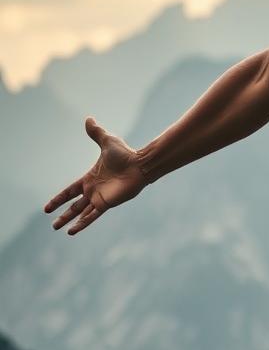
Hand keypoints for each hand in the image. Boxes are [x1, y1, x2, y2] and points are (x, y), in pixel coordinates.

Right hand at [43, 116, 148, 234]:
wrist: (140, 164)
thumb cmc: (126, 154)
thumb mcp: (107, 142)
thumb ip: (97, 133)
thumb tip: (88, 119)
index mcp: (90, 179)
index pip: (70, 191)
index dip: (59, 199)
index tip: (47, 207)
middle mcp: (93, 190)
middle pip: (74, 206)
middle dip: (63, 214)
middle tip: (52, 225)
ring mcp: (100, 198)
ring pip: (81, 213)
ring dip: (69, 220)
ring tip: (57, 228)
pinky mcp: (106, 203)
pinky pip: (91, 216)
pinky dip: (82, 223)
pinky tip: (72, 231)